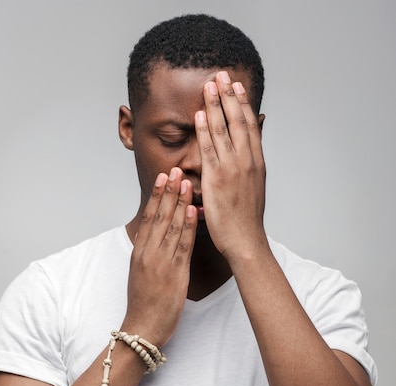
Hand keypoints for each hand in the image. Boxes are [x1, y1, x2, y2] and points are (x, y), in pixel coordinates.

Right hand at [123, 167, 196, 346]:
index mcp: (139, 253)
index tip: (164, 178)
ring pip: (170, 226)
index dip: (157, 196)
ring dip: (179, 202)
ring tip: (186, 181)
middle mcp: (148, 253)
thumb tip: (158, 241)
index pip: (148, 217)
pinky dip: (187, 227)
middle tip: (175, 169)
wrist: (142, 329)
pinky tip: (192, 211)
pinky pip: (182, 245)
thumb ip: (149, 256)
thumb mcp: (140, 276)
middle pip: (158, 216)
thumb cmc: (144, 306)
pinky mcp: (174, 273)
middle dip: (168, 191)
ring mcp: (160, 262)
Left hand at [195, 71, 266, 260]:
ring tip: (210, 84)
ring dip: (217, 105)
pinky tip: (201, 113)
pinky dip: (206, 130)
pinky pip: (210, 149)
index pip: (250, 125)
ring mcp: (233, 169)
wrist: (246, 240)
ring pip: (225, 130)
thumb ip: (250, 166)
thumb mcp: (254, 187)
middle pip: (238, 120)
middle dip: (230, 95)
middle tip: (222, 74)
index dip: (243, 103)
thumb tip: (249, 153)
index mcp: (256, 162)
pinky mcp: (217, 179)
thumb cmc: (247, 219)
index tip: (237, 85)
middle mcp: (247, 161)